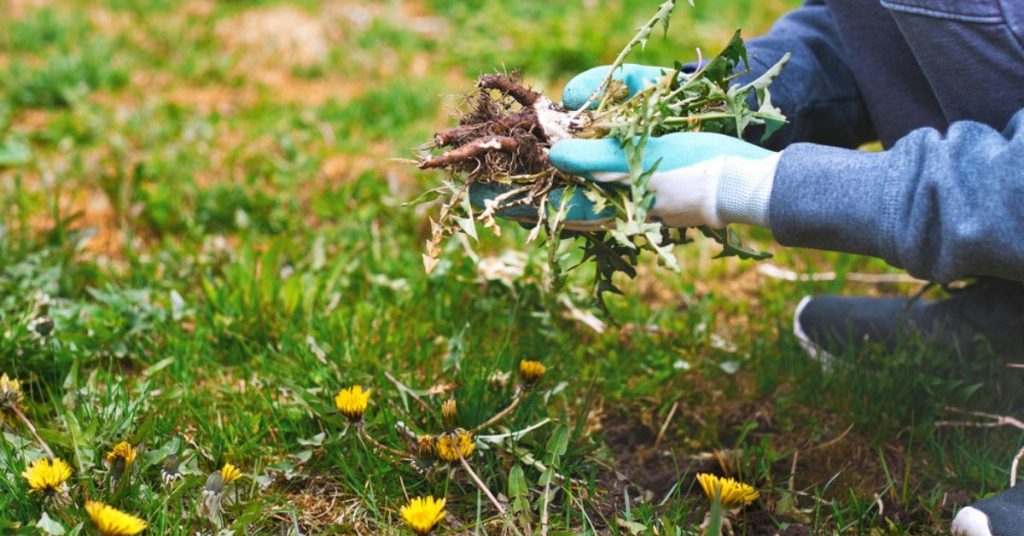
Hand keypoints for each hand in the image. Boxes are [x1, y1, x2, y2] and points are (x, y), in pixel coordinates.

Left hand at [469, 64, 780, 230]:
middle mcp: (605, 201)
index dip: (507, 196)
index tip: (473, 188)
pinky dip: (571, 169)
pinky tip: (560, 158)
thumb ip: (595, 158)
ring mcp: (620, 193)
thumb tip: (554, 152)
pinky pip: (592, 177)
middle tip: (480, 177)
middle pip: (547, 197)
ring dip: (539, 177)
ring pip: (566, 187)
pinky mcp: (637, 180)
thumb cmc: (695, 172)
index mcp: (603, 205)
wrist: (744, 182)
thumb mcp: (641, 161)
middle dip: (516, 186)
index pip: (542, 204)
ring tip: (509, 168)